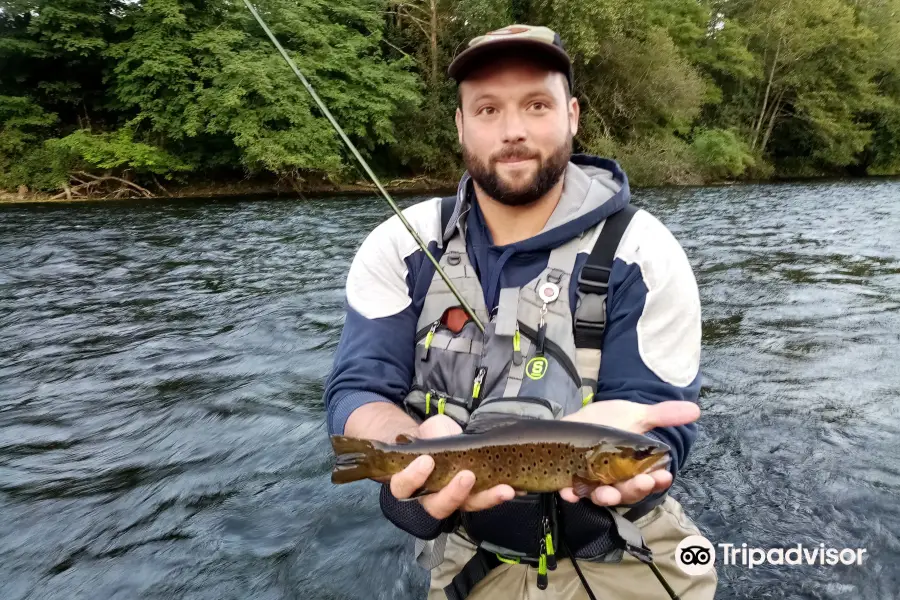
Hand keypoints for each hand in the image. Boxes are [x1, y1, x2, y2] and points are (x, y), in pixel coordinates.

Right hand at [387, 415, 515, 518]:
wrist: (444, 443)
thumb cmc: (430, 438)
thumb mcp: (430, 429)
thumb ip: (435, 433)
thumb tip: (448, 436)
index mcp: (410, 482)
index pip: (404, 486)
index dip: (413, 477)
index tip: (427, 461)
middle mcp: (431, 497)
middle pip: (438, 506)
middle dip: (454, 493)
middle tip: (468, 476)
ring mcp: (455, 500)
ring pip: (467, 506)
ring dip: (487, 498)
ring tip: (505, 489)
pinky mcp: (475, 497)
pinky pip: (487, 499)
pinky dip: (502, 493)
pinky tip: (518, 488)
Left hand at [558, 400, 699, 506]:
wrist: (575, 419)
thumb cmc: (607, 420)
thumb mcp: (635, 415)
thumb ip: (663, 415)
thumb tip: (695, 410)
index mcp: (635, 466)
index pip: (650, 479)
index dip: (658, 481)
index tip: (664, 476)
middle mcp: (617, 478)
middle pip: (629, 491)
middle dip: (636, 490)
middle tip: (642, 482)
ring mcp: (594, 482)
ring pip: (603, 496)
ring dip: (607, 497)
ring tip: (607, 493)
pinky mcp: (572, 480)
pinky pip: (573, 492)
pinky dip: (572, 494)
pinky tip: (570, 492)